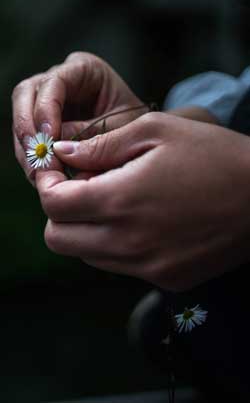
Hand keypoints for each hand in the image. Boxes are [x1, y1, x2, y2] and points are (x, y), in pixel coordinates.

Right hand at [12, 51, 145, 182]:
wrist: (141, 140)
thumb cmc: (136, 128)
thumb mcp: (119, 129)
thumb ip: (88, 134)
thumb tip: (54, 146)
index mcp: (85, 70)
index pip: (54, 81)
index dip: (46, 109)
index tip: (49, 137)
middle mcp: (62, 80)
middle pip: (26, 93)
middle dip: (27, 126)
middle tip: (36, 155)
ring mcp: (50, 101)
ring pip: (22, 116)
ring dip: (26, 146)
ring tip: (38, 172)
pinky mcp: (45, 123)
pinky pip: (28, 137)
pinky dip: (31, 156)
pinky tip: (40, 173)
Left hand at [36, 113, 249, 290]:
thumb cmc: (213, 154)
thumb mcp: (157, 131)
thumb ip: (102, 145)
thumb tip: (63, 153)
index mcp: (121, 200)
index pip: (53, 206)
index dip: (48, 184)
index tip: (58, 171)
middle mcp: (128, 242)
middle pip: (59, 239)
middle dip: (61, 212)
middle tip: (83, 187)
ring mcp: (148, 267)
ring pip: (87, 255)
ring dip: (88, 228)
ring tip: (117, 201)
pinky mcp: (166, 278)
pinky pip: (121, 266)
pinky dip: (117, 245)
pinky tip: (142, 221)